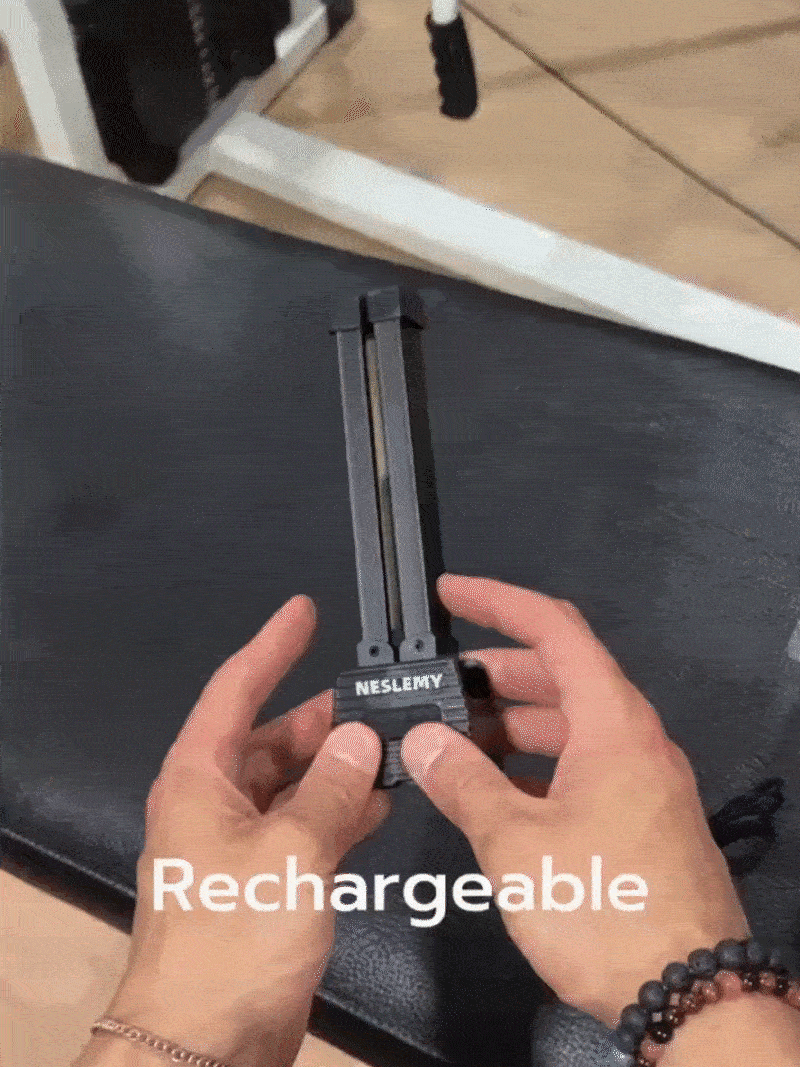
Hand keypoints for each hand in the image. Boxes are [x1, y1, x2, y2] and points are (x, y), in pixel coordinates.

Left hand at [95, 596, 388, 1066]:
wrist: (205, 1044)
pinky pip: (303, 826)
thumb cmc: (234, 937)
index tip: (304, 610)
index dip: (271, 645)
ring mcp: (238, 843)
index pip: (235, 689)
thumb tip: (359, 737)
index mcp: (201, 778)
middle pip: (271, 738)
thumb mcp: (292, 852)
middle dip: (323, 719)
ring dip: (338, 768)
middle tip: (381, 698)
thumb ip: (333, 789)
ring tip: (394, 747)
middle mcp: (214, 801)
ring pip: (293, 784)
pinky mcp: (263, 881)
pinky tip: (382, 804)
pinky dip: (340, 812)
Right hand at [401, 575, 747, 1027]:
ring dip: (513, 724)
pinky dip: (537, 765)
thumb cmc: (602, 905)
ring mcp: (644, 780)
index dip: (498, 602)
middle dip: (495, 672)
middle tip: (438, 684)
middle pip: (561, 675)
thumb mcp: (516, 842)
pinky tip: (497, 792)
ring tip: (456, 742)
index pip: (554, 629)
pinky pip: (584, 766)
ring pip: (571, 726)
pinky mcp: (643, 819)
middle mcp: (636, 739)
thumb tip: (425, 740)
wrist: (691, 994)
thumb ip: (464, 782)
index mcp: (613, 723)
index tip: (450, 595)